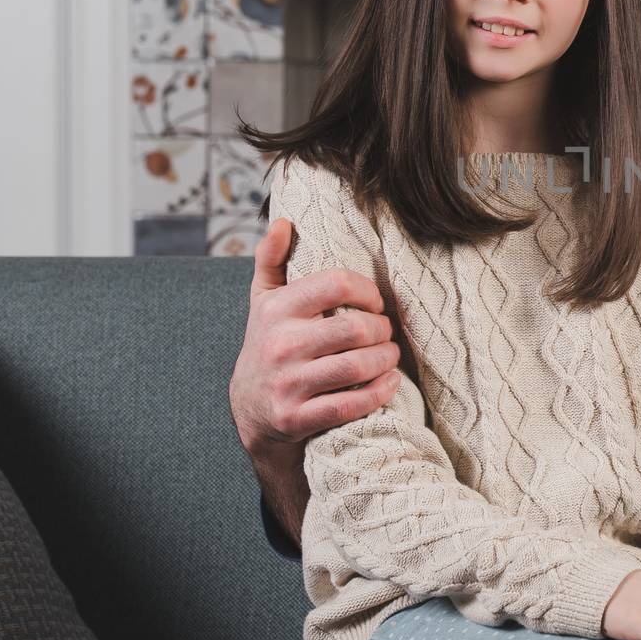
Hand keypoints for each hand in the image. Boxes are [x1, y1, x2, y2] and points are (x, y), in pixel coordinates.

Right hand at [228, 218, 402, 460]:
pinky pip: (351, 405)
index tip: (375, 303)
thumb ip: (271, 260)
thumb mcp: (264, 301)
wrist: (250, 411)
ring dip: (387, 360)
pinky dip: (379, 392)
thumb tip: (283, 222)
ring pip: (357, 365)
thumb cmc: (269, 344)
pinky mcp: (296, 418)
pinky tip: (389, 383)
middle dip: (383, 330)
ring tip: (390, 355)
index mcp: (277, 309)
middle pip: (356, 328)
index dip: (368, 291)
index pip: (336, 283)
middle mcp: (280, 345)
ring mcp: (288, 384)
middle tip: (386, 333)